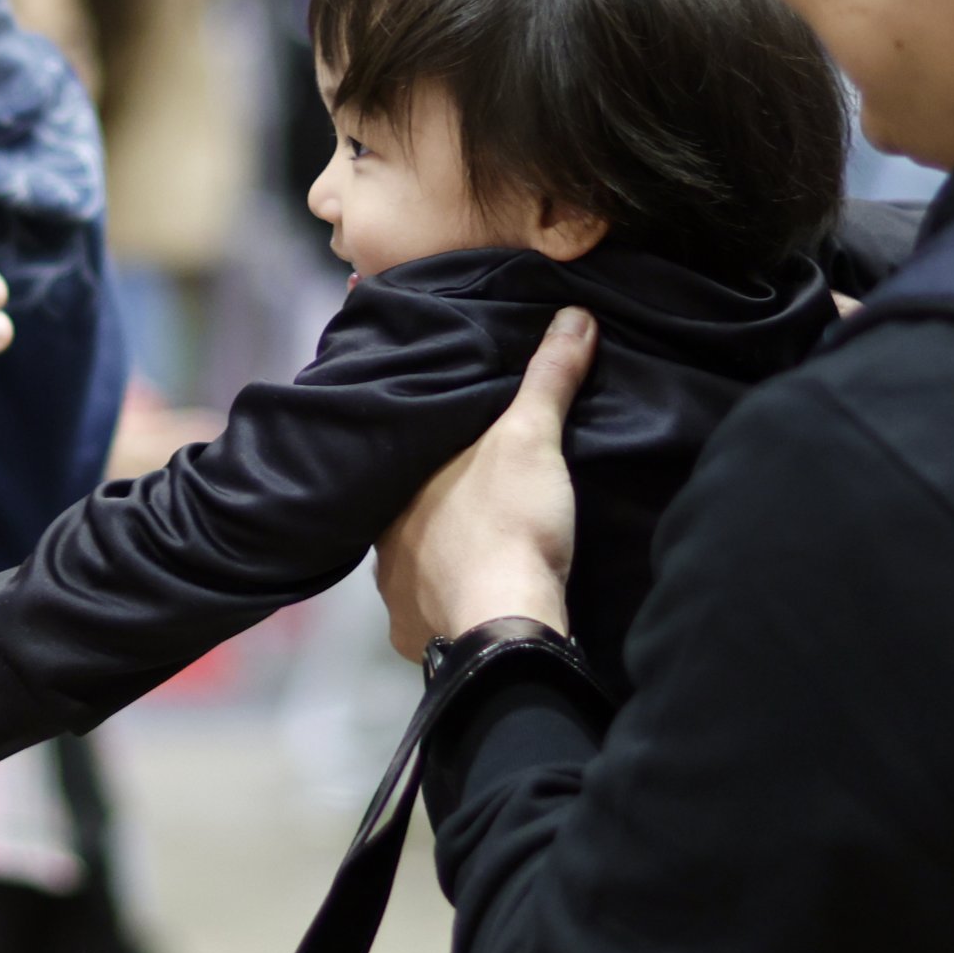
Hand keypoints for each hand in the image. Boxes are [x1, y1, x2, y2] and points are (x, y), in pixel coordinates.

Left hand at [372, 308, 592, 661]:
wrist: (509, 625)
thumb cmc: (508, 522)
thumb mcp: (532, 438)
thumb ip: (548, 379)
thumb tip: (573, 315)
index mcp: (393, 491)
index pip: (400, 461)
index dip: (425, 453)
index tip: (446, 449)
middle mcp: (380, 546)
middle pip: (406, 514)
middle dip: (432, 506)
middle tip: (467, 496)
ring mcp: (395, 597)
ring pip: (413, 567)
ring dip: (438, 558)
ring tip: (474, 546)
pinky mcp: (417, 637)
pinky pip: (426, 616)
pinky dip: (446, 605)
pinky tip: (469, 597)